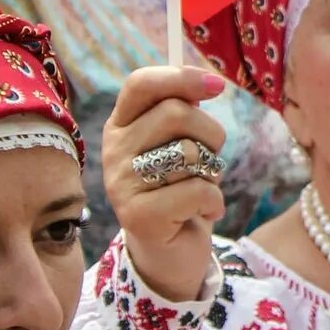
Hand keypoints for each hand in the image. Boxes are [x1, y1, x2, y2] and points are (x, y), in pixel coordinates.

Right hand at [101, 66, 229, 303]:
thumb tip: (208, 82)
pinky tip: (203, 213)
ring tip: (200, 189)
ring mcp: (122, 184)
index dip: (181, 78)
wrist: (170, 252)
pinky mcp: (139, 216)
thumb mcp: (180, 144)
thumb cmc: (180, 190)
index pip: (141, 83)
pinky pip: (198, 190)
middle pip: (176, 113)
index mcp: (121, 126)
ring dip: (213, 171)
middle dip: (211, 134)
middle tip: (209, 161)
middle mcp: (114, 151)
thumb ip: (184, 111)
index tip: (216, 86)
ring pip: (191, 152)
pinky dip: (214, 202)